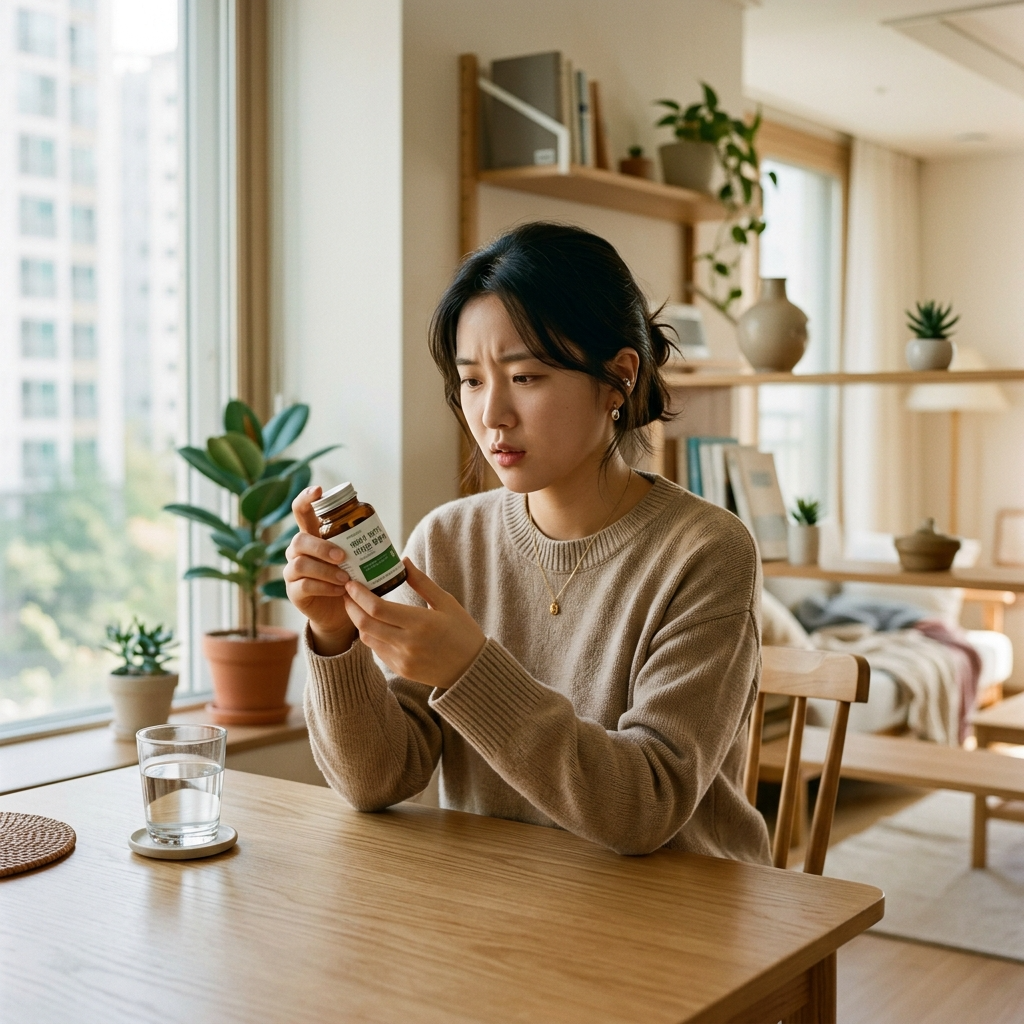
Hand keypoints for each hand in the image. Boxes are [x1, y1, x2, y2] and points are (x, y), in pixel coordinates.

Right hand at [284, 486, 357, 655]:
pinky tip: (340, 590)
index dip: (305, 498)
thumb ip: (358, 544)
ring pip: (300, 564)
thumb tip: (382, 534)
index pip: (300, 511)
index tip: (318, 490)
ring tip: (346, 579)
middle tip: (343, 556)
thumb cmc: (348, 578)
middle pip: (299, 540)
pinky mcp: (294, 591)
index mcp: (312, 536)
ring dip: (326, 570)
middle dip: (321, 547)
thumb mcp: (354, 558)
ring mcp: (292, 571)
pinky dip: (325, 587)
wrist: (339, 612)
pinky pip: (305, 585)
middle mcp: (297, 551)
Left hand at [343, 559, 485, 688]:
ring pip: (367, 638)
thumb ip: (422, 583)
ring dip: (359, 621)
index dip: (359, 595)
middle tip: (347, 592)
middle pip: (365, 623)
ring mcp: (403, 659)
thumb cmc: (463, 632)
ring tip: (358, 606)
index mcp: (420, 623)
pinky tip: (374, 623)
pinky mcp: (401, 670)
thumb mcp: (446, 603)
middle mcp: (408, 643)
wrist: (473, 670)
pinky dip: (371, 635)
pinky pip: (377, 651)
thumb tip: (404, 561)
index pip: (377, 608)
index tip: (352, 583)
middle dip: (351, 606)